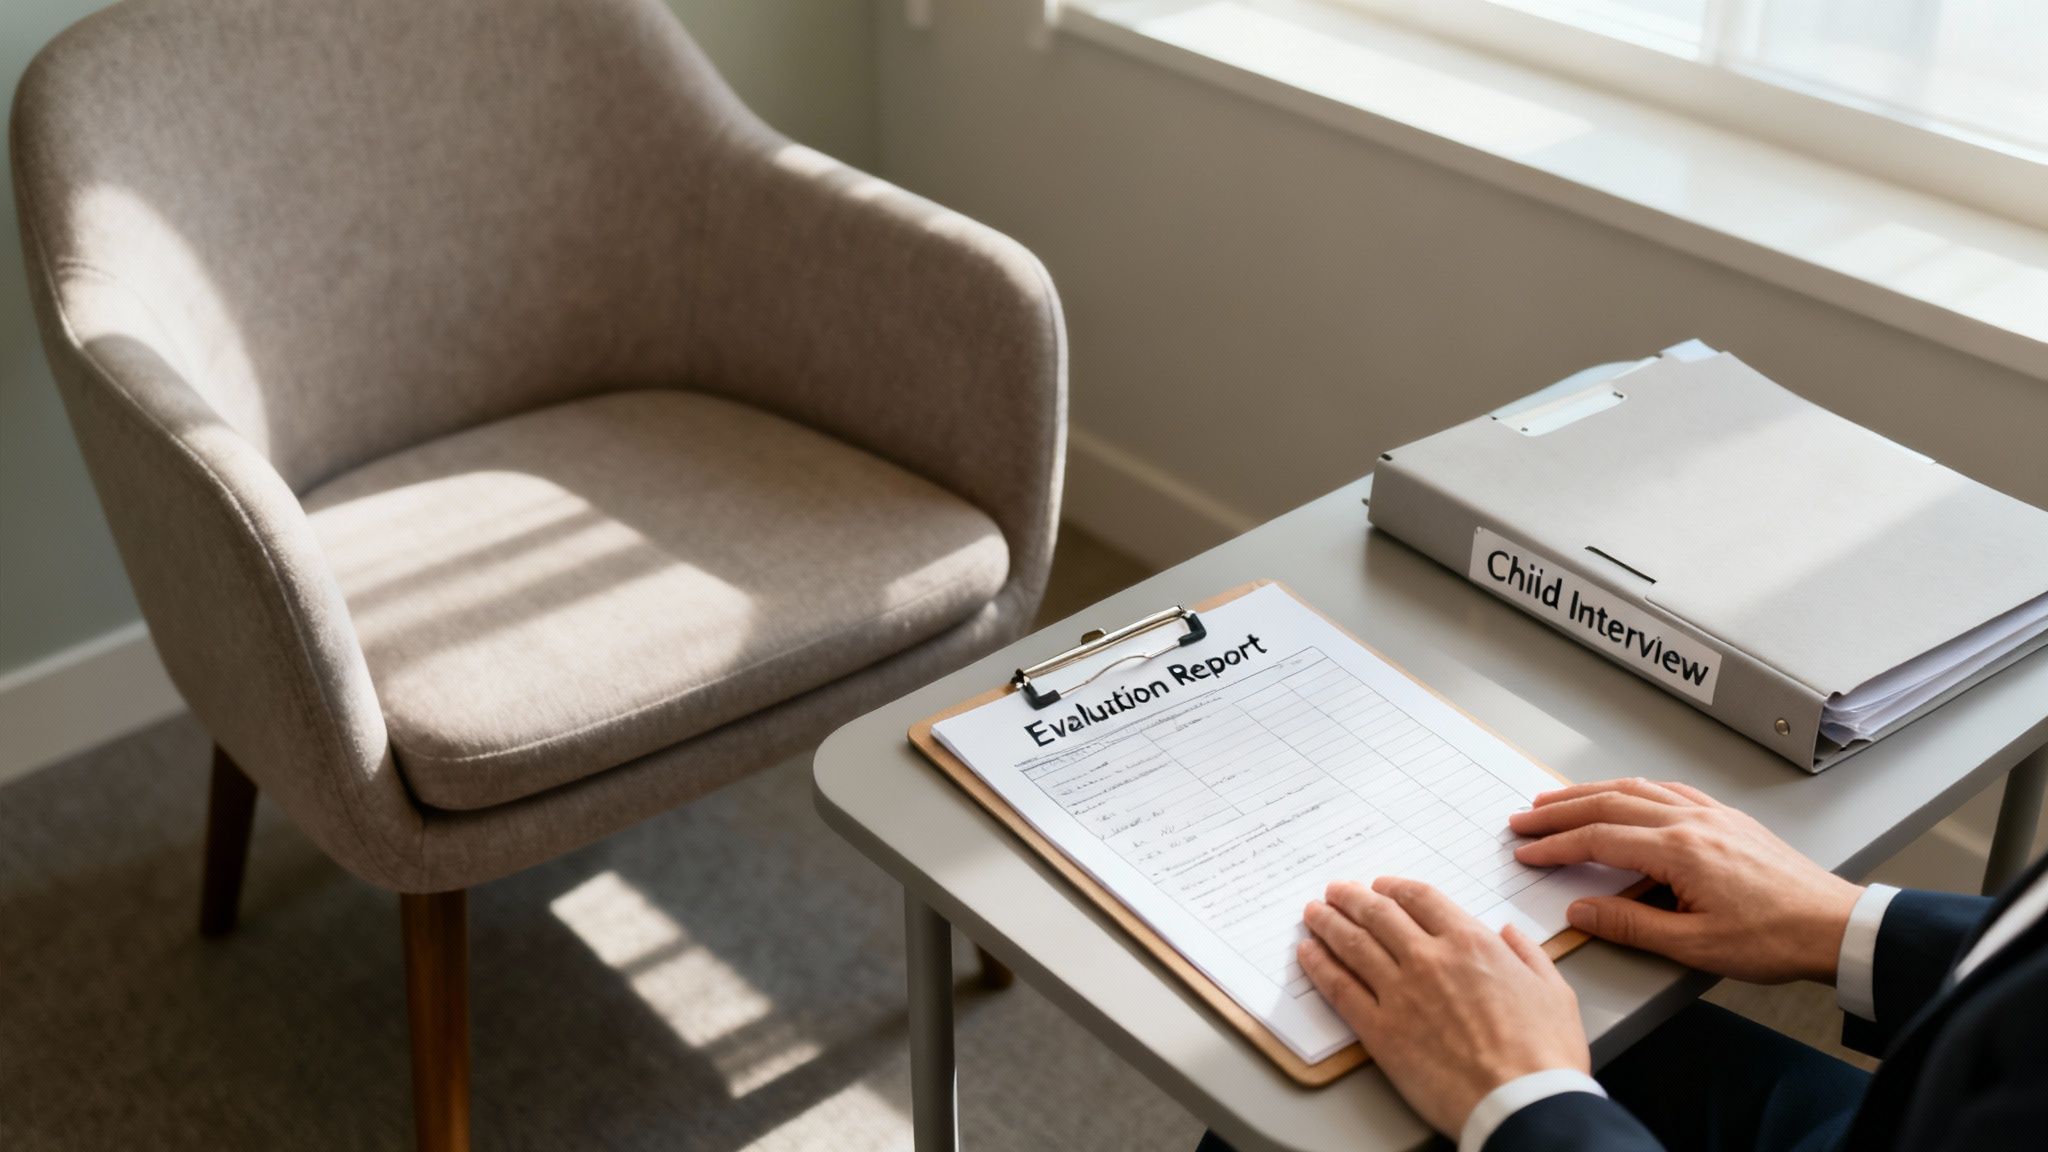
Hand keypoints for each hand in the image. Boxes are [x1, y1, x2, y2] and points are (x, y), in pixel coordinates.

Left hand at [1299, 877, 1588, 1138]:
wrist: (1521, 1104)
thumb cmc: (1544, 1055)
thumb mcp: (1554, 991)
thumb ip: (1528, 954)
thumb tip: (1509, 933)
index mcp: (1471, 944)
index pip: (1421, 899)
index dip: (1394, 887)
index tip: (1380, 886)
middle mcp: (1429, 959)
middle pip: (1378, 915)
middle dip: (1352, 898)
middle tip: (1335, 891)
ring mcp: (1400, 993)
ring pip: (1352, 944)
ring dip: (1328, 924)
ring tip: (1313, 914)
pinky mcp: (1380, 1031)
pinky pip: (1340, 989)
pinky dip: (1319, 967)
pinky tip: (1308, 955)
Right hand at [1510, 777, 1862, 983]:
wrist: (1835, 925)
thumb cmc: (1774, 938)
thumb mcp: (1695, 945)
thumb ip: (1631, 924)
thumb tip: (1581, 909)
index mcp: (1679, 850)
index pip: (1599, 840)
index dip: (1556, 845)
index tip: (1527, 851)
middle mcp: (1691, 821)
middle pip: (1608, 804)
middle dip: (1559, 810)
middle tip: (1524, 819)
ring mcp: (1711, 814)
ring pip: (1636, 789)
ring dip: (1590, 792)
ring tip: (1558, 800)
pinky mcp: (1727, 819)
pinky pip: (1668, 790)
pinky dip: (1633, 789)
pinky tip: (1625, 795)